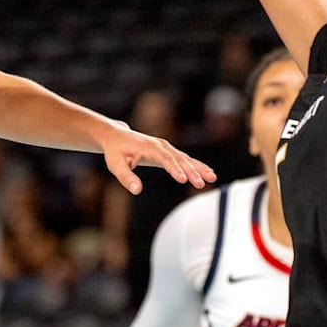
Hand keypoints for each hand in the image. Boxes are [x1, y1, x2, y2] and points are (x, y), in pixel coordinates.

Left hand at [100, 125, 216, 194]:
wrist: (116, 136)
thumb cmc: (115, 151)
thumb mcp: (115, 164)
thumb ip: (126, 177)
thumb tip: (137, 190)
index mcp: (148, 147)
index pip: (165, 159)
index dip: (175, 169)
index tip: (183, 179)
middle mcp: (160, 145)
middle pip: (179, 159)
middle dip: (191, 171)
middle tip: (201, 183)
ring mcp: (165, 147)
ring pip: (185, 158)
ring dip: (198, 168)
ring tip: (212, 178)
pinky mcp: (168, 151)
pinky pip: (184, 158)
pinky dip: (196, 165)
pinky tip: (208, 172)